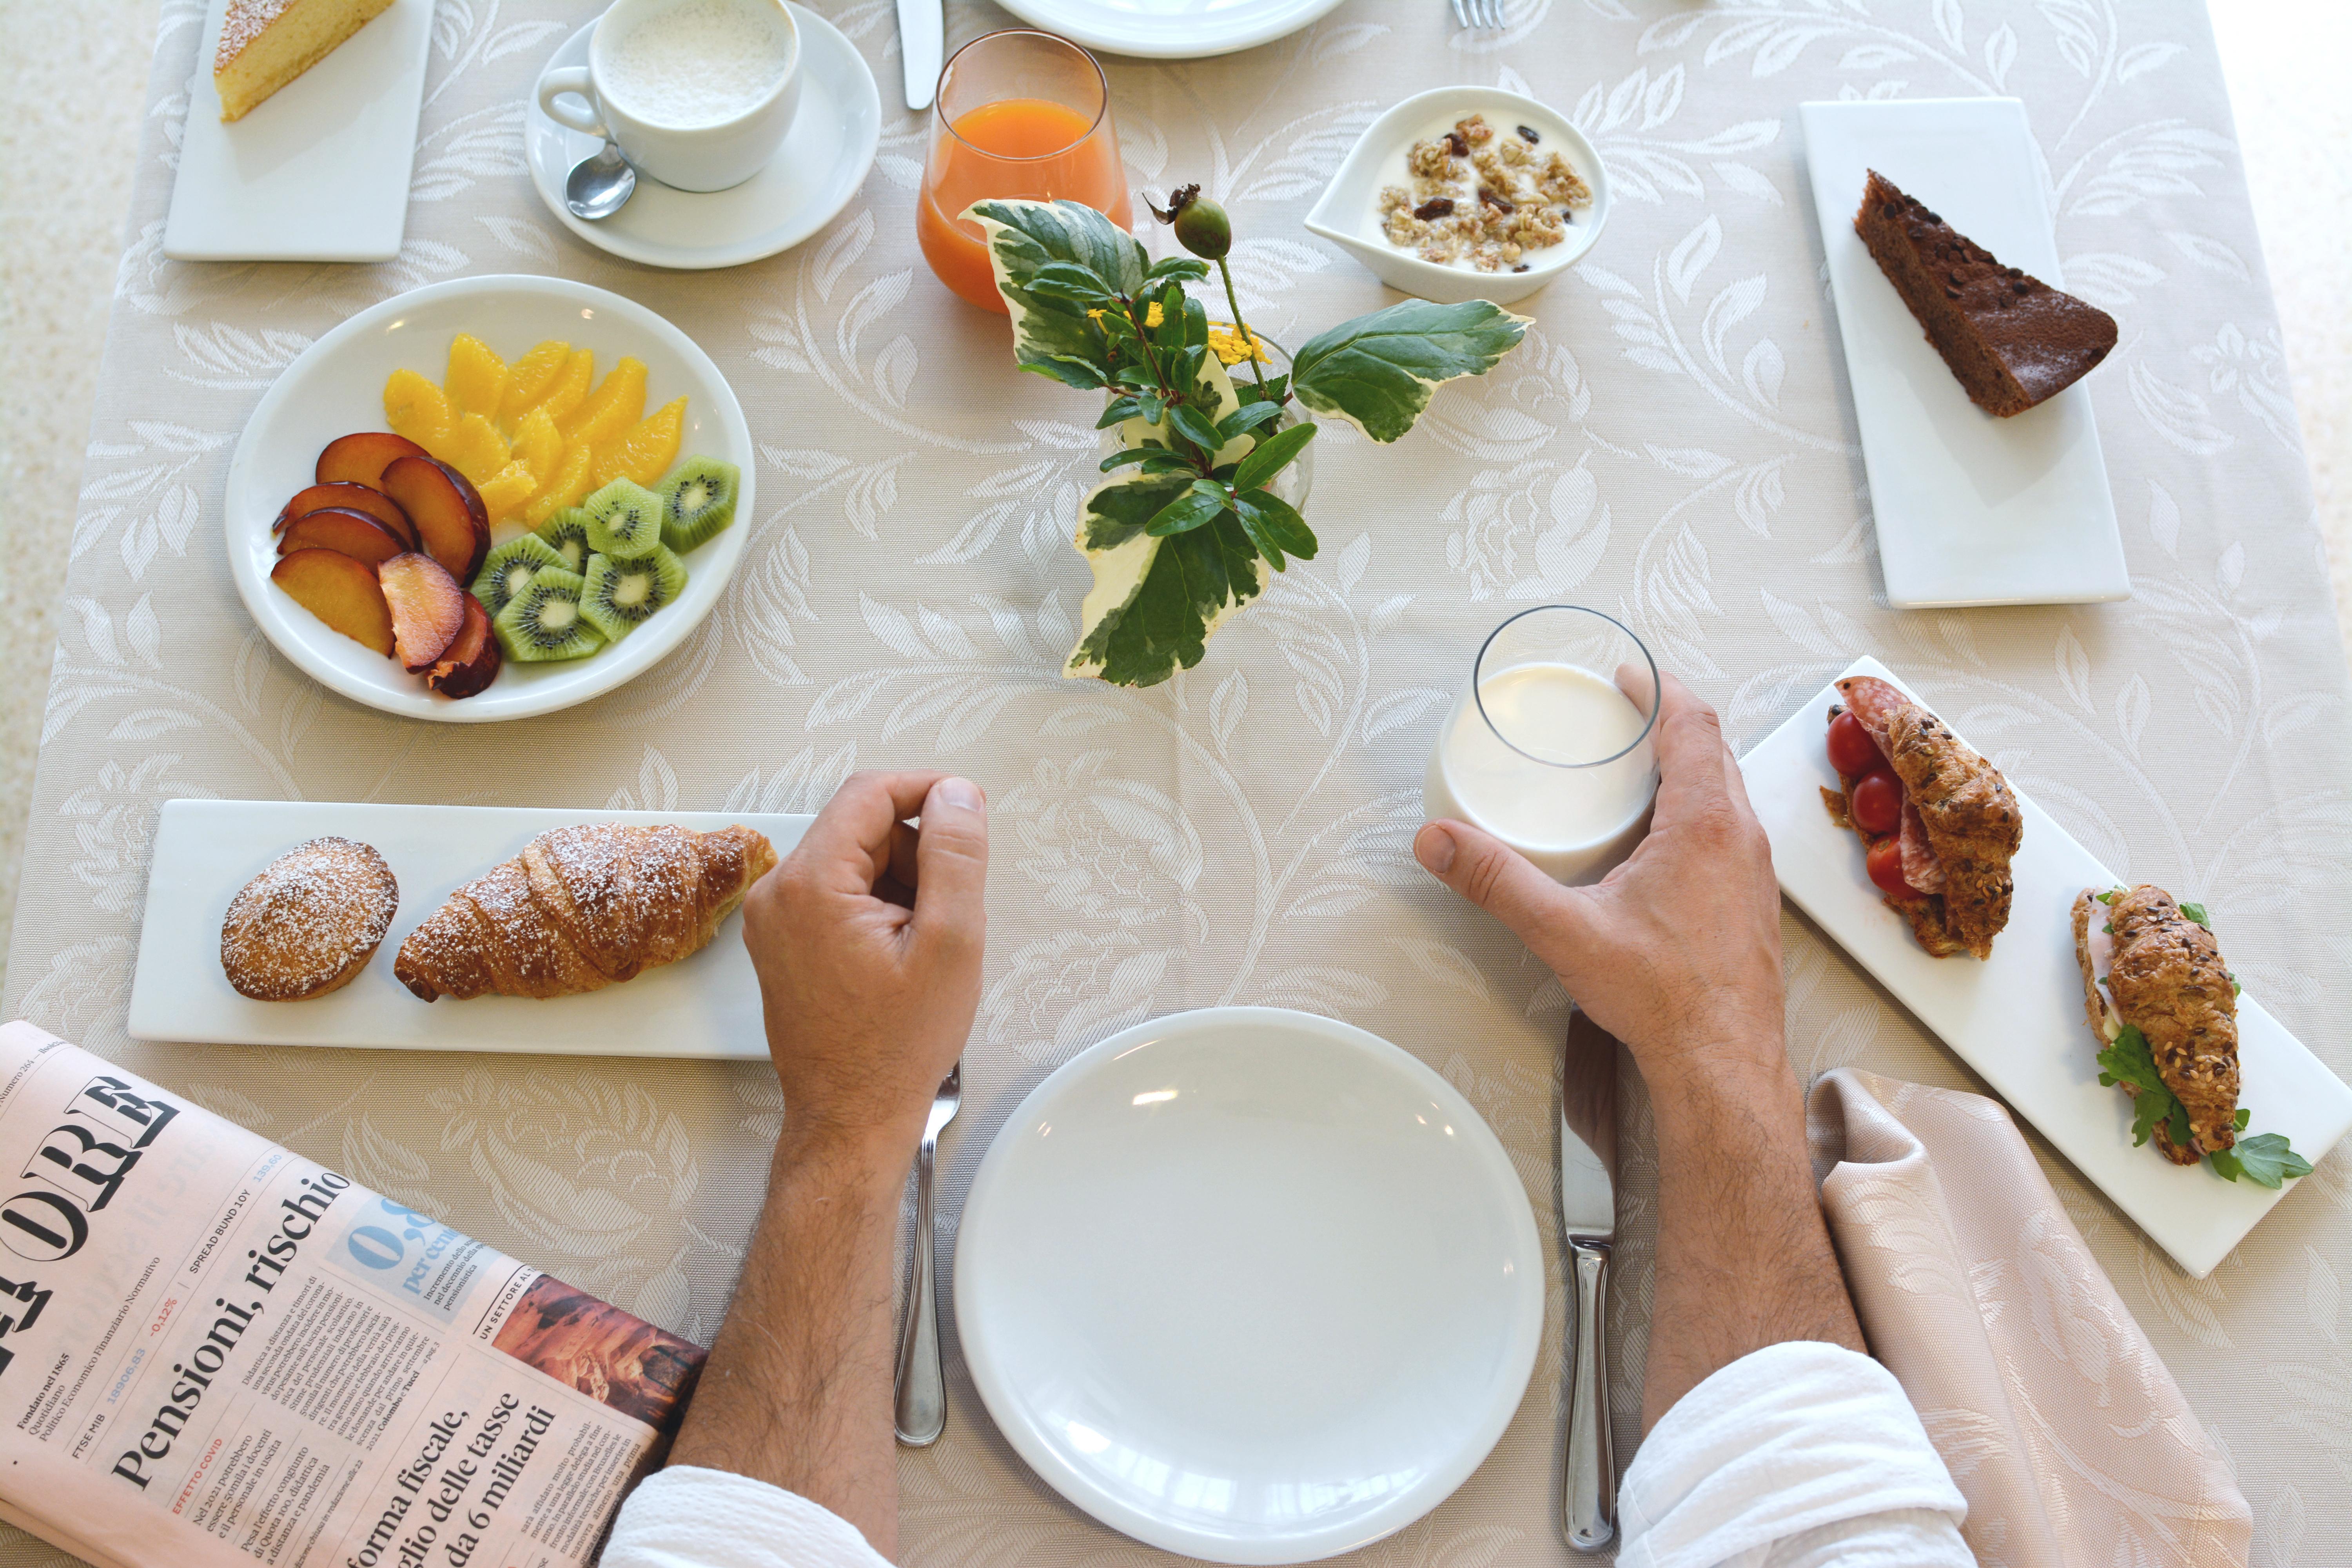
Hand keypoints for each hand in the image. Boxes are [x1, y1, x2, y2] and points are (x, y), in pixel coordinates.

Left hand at [742, 771, 988, 1151]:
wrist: (851, 1118)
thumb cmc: (896, 1047)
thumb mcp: (951, 942)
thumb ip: (955, 855)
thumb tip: (956, 794)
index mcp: (810, 885)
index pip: (869, 793)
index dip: (928, 792)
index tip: (970, 817)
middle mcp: (777, 894)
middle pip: (861, 827)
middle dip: (916, 853)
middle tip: (950, 912)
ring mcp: (774, 921)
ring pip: (851, 861)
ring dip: (899, 884)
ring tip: (924, 945)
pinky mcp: (782, 942)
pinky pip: (836, 895)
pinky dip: (877, 908)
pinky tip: (900, 956)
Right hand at [1415, 674, 1782, 1087]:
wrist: (1724, 1063)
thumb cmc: (1663, 996)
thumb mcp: (1565, 930)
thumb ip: (1498, 881)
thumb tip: (1439, 841)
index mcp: (1705, 823)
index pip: (1693, 723)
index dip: (1660, 688)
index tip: (1627, 674)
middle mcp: (1742, 837)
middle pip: (1714, 751)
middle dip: (1670, 722)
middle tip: (1624, 715)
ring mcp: (1756, 873)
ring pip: (1728, 793)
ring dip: (1688, 769)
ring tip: (1638, 772)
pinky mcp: (1754, 905)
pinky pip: (1733, 833)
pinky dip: (1699, 813)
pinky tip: (1662, 844)